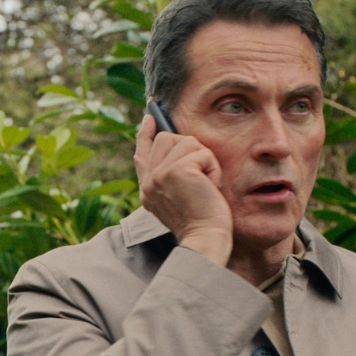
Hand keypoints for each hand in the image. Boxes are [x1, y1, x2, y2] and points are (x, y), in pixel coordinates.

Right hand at [134, 113, 231, 265]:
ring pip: (186, 142)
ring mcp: (159, 175)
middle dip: (190, 150)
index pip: (143, 152)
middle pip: (167, 138)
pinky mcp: (176, 171)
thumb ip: (172, 175)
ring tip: (206, 185)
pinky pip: (202, 153)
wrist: (205, 238)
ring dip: (204, 160)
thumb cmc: (202, 221)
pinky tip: (210, 187)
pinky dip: (213, 168)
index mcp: (147, 189)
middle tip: (202, 177)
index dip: (146, 133)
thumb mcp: (180, 196)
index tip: (150, 116)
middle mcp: (148, 181)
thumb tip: (178, 142)